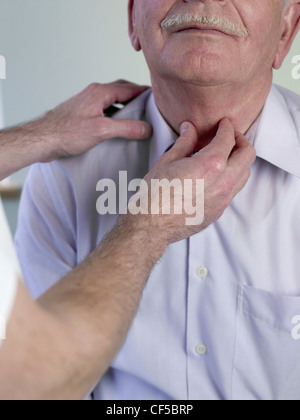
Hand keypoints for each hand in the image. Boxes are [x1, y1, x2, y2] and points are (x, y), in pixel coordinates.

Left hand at [33, 80, 152, 160]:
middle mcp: (93, 94)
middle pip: (121, 91)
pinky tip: (117, 128)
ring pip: (112, 101)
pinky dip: (114, 116)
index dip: (145, 92)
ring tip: (137, 120)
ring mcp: (87, 103)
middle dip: (136, 98)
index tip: (158, 98)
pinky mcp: (82, 114)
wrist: (41, 139)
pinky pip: (104, 110)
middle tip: (150, 108)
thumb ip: (126, 128)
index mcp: (100, 92)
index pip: (129, 87)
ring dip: (125, 108)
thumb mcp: (101, 130)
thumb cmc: (65, 132)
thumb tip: (146, 128)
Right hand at [127, 118, 255, 247]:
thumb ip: (184, 142)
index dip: (227, 127)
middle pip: (247, 155)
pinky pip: (234, 190)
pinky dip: (231, 178)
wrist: (151, 225)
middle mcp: (223, 182)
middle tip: (230, 136)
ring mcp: (223, 199)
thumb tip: (190, 129)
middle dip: (241, 141)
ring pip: (245, 174)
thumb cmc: (155, 194)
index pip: (229, 138)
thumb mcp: (167, 161)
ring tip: (224, 156)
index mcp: (211, 164)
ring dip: (239, 161)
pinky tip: (215, 175)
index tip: (224, 124)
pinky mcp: (219, 211)